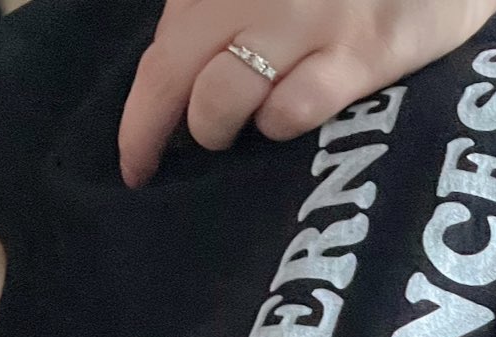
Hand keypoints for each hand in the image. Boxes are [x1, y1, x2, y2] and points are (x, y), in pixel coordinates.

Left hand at [117, 0, 495, 187]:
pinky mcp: (360, 54)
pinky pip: (296, 107)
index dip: (138, 117)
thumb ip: (224, 15)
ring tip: (233, 133)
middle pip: (177, 77)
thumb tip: (183, 80)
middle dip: (161, 132)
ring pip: (225, 97)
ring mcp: (307, 24)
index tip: (134, 162)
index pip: (161, 53)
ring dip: (218, 128)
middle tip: (164, 162)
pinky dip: (279, 124)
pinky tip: (284, 122)